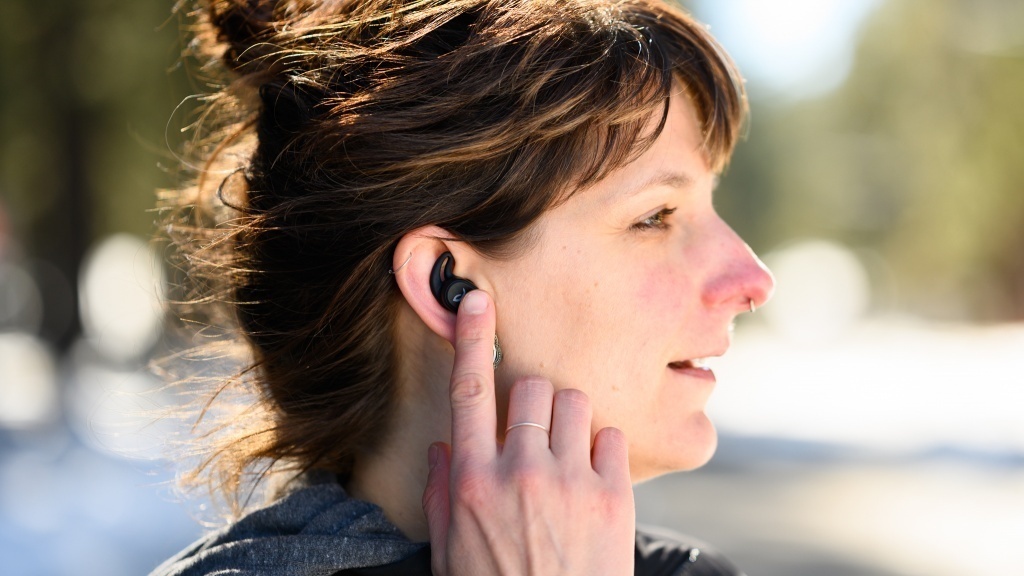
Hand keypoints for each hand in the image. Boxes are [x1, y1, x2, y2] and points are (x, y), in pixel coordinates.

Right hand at [422, 290, 634, 575]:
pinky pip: (610, 436)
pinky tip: (591, 480)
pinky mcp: (612, 496)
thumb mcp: (451, 551)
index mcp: (474, 481)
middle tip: (535, 432)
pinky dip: (600, 449)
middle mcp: (520, 471)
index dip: (473, 339)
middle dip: (532, 401)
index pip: (469, 392)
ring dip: (568, 419)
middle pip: (532, 388)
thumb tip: (444, 447)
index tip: (477, 302)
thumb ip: (444, 493)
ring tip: (565, 455)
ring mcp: (570, 481)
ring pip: (574, 403)